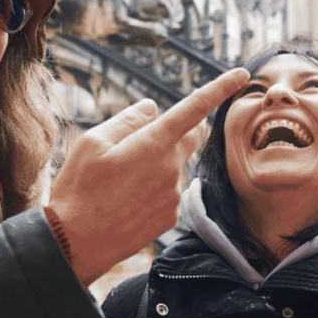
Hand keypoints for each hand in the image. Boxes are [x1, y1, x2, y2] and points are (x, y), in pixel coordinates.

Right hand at [48, 68, 249, 285]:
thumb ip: (129, 119)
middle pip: (191, 136)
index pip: (195, 107)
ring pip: (175, 166)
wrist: (76, 243)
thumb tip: (154, 108)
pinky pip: (169, 191)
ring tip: (120, 182)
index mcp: (154, 143)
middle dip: (178, 130)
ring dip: (158, 164)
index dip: (220, 88)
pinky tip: (127, 201)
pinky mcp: (171, 215)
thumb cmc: (79, 188)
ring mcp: (174, 193)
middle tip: (144, 141)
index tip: (241, 74)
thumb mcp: (93, 142)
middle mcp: (171, 167)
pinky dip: (154, 189)